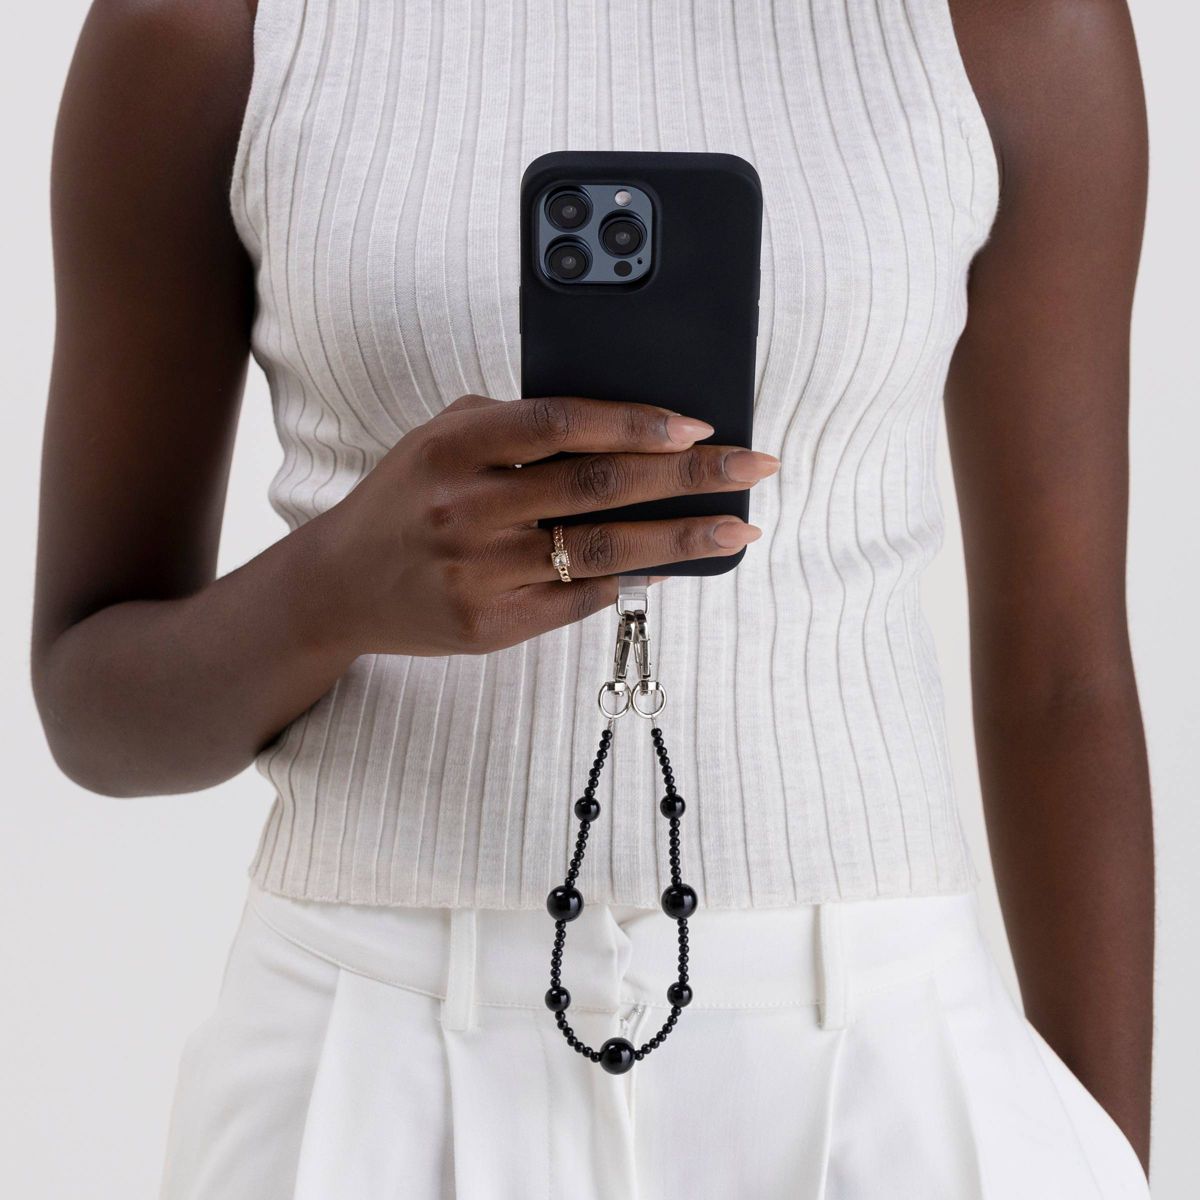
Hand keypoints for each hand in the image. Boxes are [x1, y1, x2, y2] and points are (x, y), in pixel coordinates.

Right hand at [312, 393, 778, 655]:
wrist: (341, 586)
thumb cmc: (405, 499)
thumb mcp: (440, 438)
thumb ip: (514, 423)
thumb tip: (621, 426)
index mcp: (454, 447)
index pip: (562, 424)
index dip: (636, 423)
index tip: (700, 425)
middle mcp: (467, 508)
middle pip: (601, 487)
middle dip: (692, 476)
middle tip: (756, 469)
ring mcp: (478, 572)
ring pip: (602, 551)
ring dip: (682, 539)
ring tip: (739, 529)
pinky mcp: (488, 624)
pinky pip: (579, 599)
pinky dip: (632, 579)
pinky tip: (672, 566)